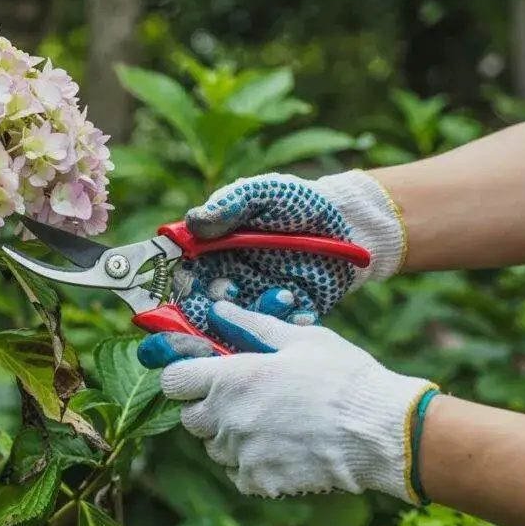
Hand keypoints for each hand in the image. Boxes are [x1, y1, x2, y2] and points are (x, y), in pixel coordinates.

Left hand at [139, 300, 438, 502]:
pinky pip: (238, 473)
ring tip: (271, 422)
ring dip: (230, 436)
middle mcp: (229, 419)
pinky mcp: (260, 482)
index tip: (202, 375)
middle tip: (243, 398)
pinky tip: (282, 447)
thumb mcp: (301, 339)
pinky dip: (251, 464)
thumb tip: (218, 309)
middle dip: (207, 407)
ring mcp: (243, 455)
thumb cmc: (344, 377)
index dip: (185, 376)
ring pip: (214, 448)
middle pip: (190, 419)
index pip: (173, 382)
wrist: (382, 432)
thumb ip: (252, 326)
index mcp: (233, 379)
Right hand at [175, 170, 405, 331]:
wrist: (347, 220)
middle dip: (209, 316)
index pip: (181, 279)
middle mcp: (230, 282)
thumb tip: (193, 222)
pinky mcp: (287, 317)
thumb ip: (227, 206)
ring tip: (282, 294)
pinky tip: (300, 307)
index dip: (178, 289)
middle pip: (202, 313)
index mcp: (212, 255)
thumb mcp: (260, 194)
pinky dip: (286, 324)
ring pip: (240, 327)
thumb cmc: (295, 201)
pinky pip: (279, 331)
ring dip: (255, 316)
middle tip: (227, 304)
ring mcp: (258, 302)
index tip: (186, 288)